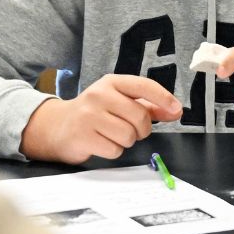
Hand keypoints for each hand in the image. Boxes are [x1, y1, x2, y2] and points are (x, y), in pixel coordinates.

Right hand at [18, 73, 182, 161]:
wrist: (57, 126)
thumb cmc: (95, 114)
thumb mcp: (119, 102)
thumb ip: (148, 106)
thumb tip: (175, 111)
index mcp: (111, 83)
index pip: (144, 85)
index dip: (163, 98)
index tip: (176, 110)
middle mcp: (99, 95)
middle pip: (139, 116)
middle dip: (141, 129)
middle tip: (130, 129)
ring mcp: (88, 115)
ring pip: (128, 135)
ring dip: (126, 141)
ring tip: (111, 135)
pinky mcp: (82, 136)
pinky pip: (114, 150)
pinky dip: (113, 151)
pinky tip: (101, 143)